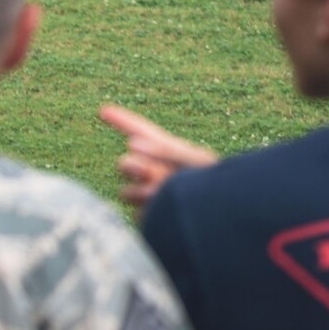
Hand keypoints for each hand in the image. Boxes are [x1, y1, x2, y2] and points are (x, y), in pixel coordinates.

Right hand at [98, 105, 218, 209]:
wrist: (225, 219)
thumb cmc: (217, 186)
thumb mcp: (197, 160)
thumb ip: (164, 150)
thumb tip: (130, 144)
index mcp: (167, 153)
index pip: (140, 132)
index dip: (121, 120)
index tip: (103, 110)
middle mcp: (154, 172)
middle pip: (125, 164)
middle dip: (133, 167)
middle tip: (149, 170)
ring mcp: (150, 195)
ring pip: (127, 192)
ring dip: (142, 192)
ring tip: (165, 195)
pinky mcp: (151, 217)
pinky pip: (139, 212)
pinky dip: (153, 209)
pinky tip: (171, 211)